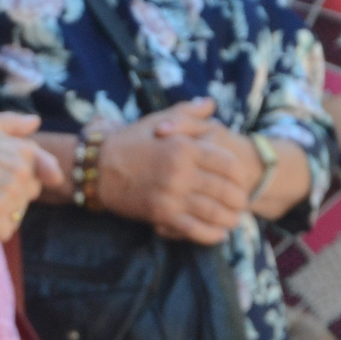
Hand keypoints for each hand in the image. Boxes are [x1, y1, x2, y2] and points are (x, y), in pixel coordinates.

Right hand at [0, 111, 57, 241]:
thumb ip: (13, 124)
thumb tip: (36, 121)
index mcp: (25, 151)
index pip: (38, 181)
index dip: (21, 190)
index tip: (3, 193)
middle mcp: (23, 169)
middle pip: (25, 202)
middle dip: (8, 205)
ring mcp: (10, 188)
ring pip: (14, 218)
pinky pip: (2, 231)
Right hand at [97, 97, 257, 243]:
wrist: (97, 168)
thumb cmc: (130, 142)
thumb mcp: (159, 120)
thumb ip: (189, 113)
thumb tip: (211, 105)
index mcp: (185, 147)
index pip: (228, 164)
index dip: (241, 175)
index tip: (243, 180)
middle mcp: (181, 172)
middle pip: (225, 190)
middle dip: (239, 199)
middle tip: (242, 203)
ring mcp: (171, 195)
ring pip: (213, 212)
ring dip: (229, 219)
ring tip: (234, 219)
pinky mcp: (160, 214)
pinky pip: (193, 229)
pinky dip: (210, 234)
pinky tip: (219, 234)